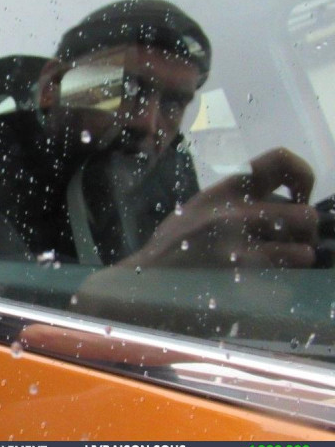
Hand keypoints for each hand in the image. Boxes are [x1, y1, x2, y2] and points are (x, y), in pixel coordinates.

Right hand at [123, 147, 317, 268]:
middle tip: (293, 244)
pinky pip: (285, 278)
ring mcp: (238, 244)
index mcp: (224, 190)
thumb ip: (232, 204)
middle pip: (304, 214)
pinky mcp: (239, 276)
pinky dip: (284, 284)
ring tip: (282, 267)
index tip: (298, 197)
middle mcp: (234, 211)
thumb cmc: (169, 251)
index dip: (303, 176)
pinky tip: (266, 287)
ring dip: (297, 261)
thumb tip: (274, 205)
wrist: (141, 282)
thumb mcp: (196, 211)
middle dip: (305, 234)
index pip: (279, 160)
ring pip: (303, 250)